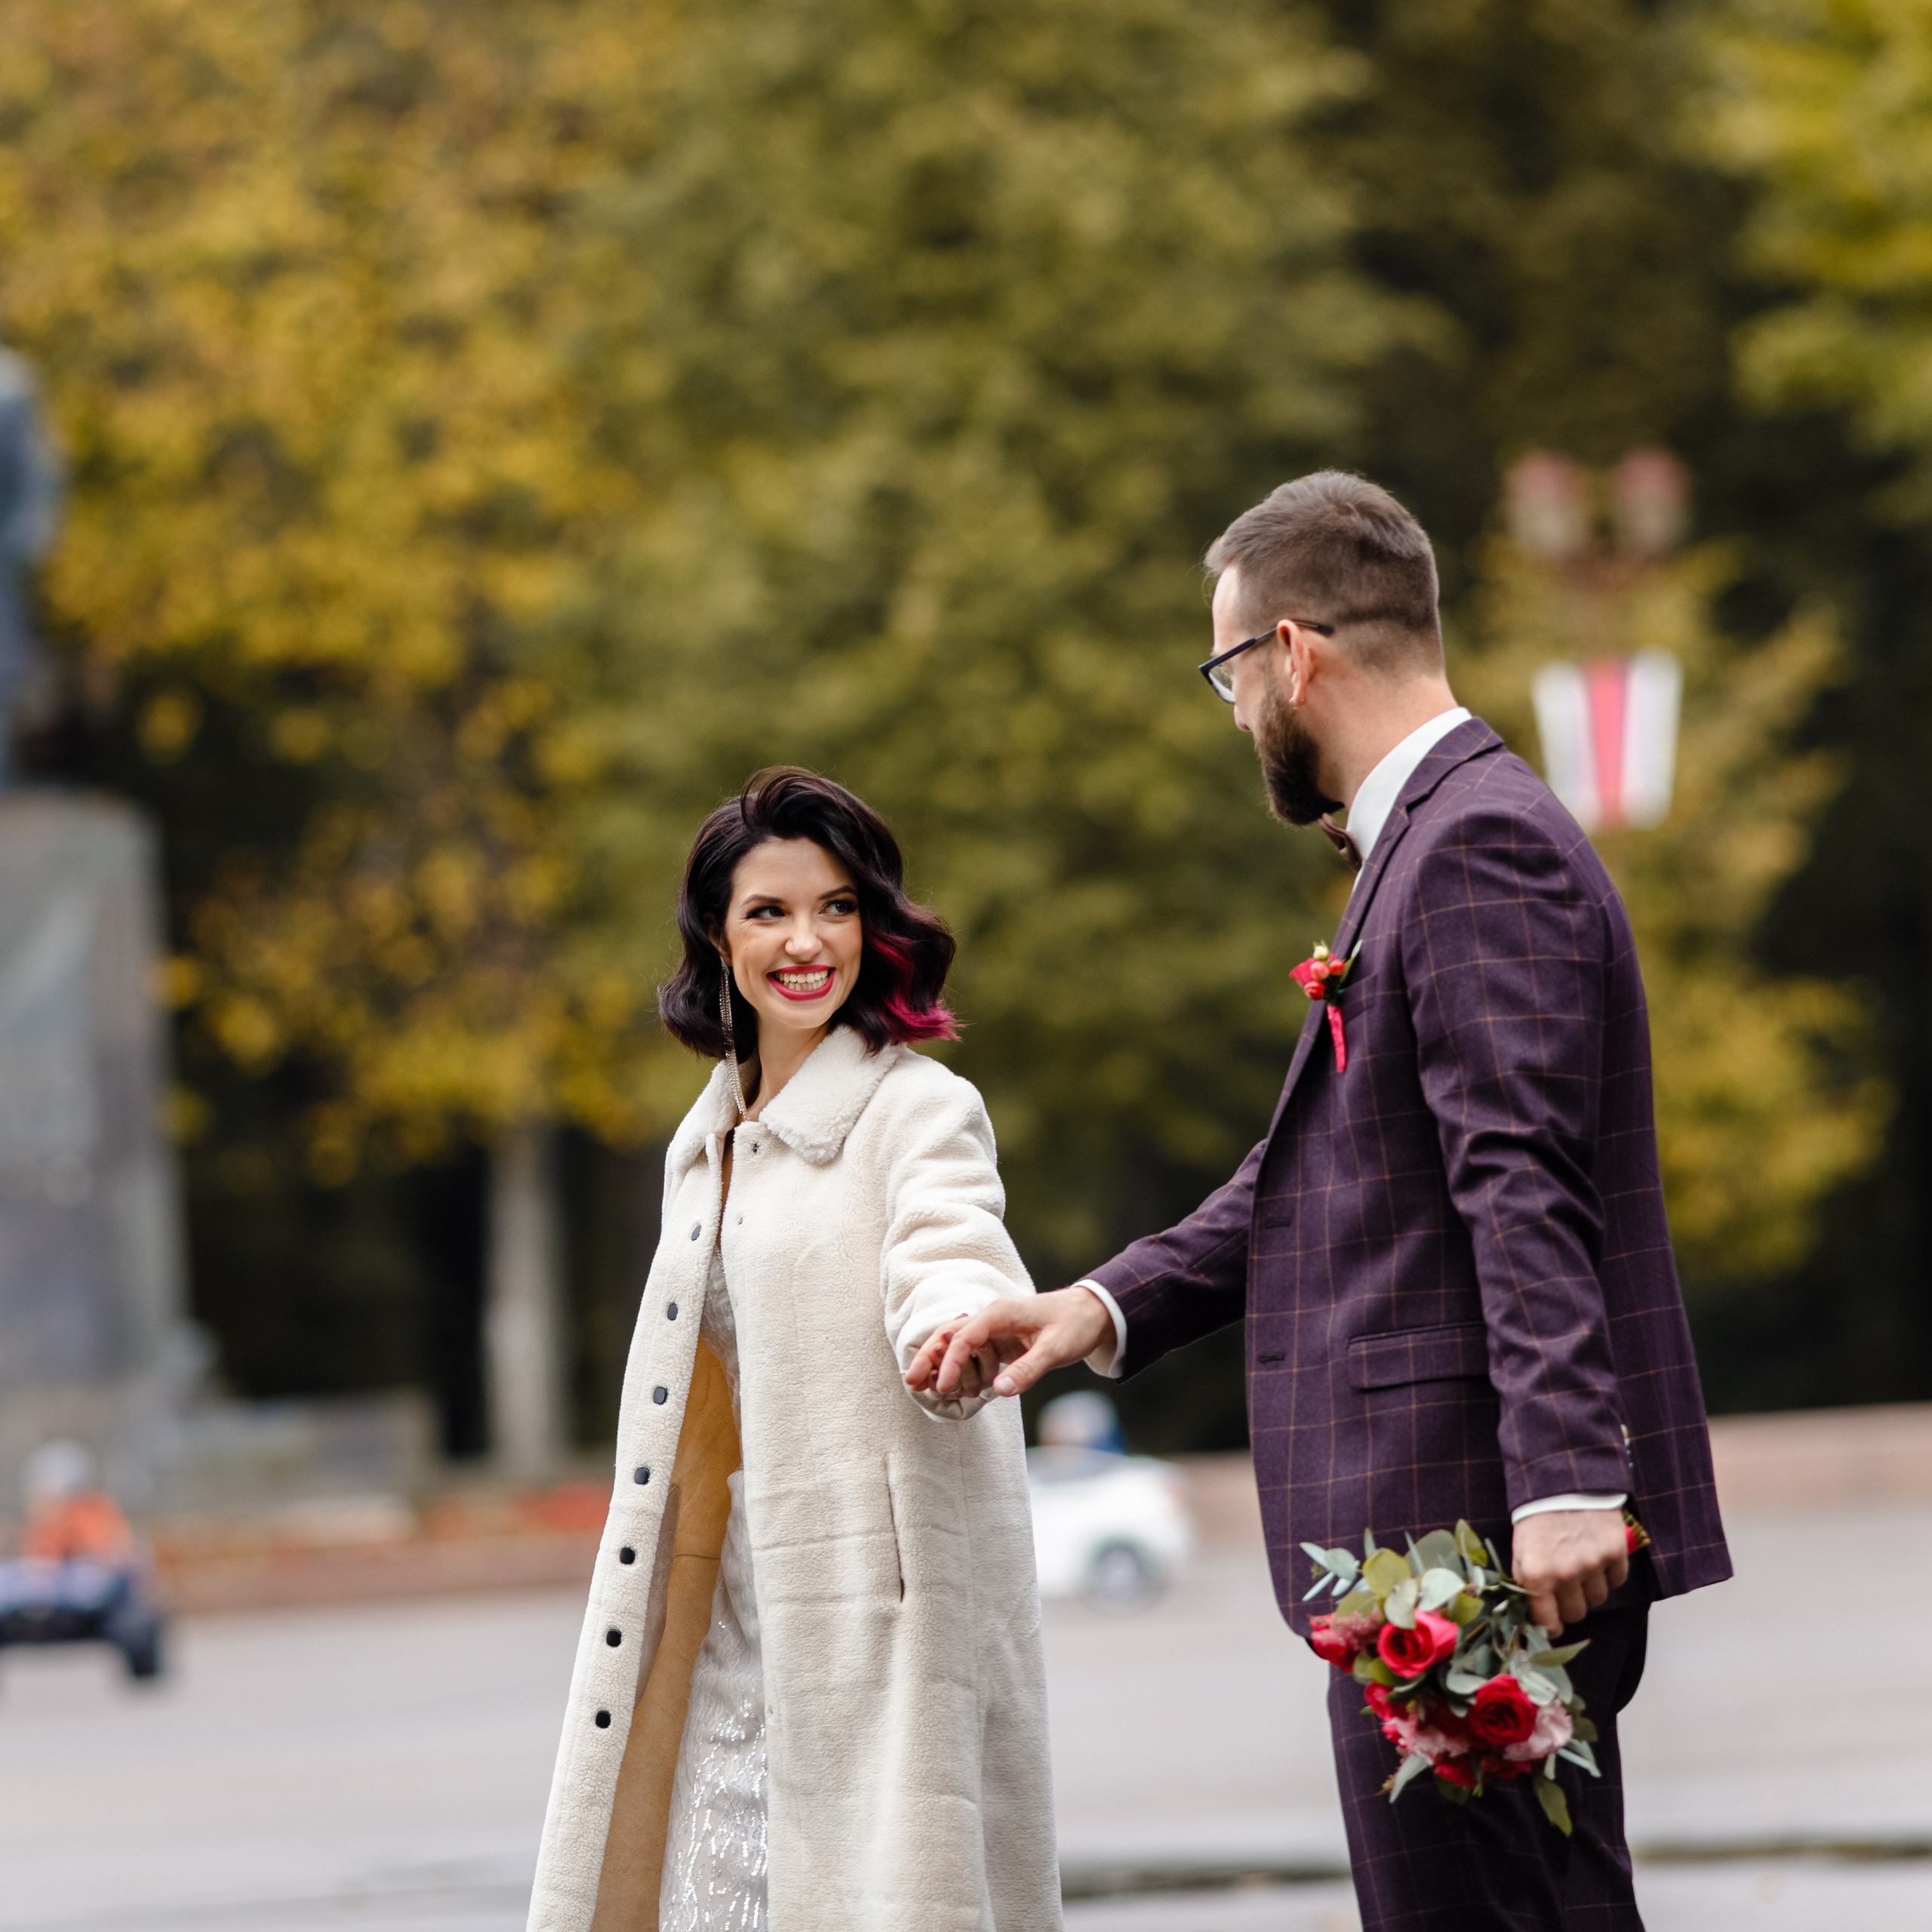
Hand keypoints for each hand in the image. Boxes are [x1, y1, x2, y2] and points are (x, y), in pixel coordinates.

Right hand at [903, 1287, 1113, 1399]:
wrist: (1091, 1314)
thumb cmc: (1074, 1326)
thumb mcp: (1055, 1349)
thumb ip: (1028, 1369)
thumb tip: (999, 1390)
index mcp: (999, 1313)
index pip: (964, 1337)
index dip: (950, 1363)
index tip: (942, 1387)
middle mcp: (990, 1319)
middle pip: (948, 1336)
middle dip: (928, 1358)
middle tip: (911, 1383)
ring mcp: (992, 1332)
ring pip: (956, 1347)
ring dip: (944, 1368)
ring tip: (935, 1393)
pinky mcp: (997, 1344)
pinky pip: (971, 1357)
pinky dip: (962, 1372)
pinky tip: (960, 1390)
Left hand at [1510, 1508, 1630, 1635]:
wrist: (1560, 1482)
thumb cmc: (1536, 1519)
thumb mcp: (1521, 1552)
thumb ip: (1528, 1585)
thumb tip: (1537, 1617)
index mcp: (1537, 1574)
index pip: (1549, 1622)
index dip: (1551, 1626)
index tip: (1553, 1623)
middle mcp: (1566, 1573)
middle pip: (1577, 1614)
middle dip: (1570, 1605)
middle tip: (1566, 1587)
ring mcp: (1593, 1563)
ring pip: (1598, 1599)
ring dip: (1590, 1588)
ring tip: (1580, 1565)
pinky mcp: (1615, 1551)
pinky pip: (1616, 1580)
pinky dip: (1609, 1574)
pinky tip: (1597, 1556)